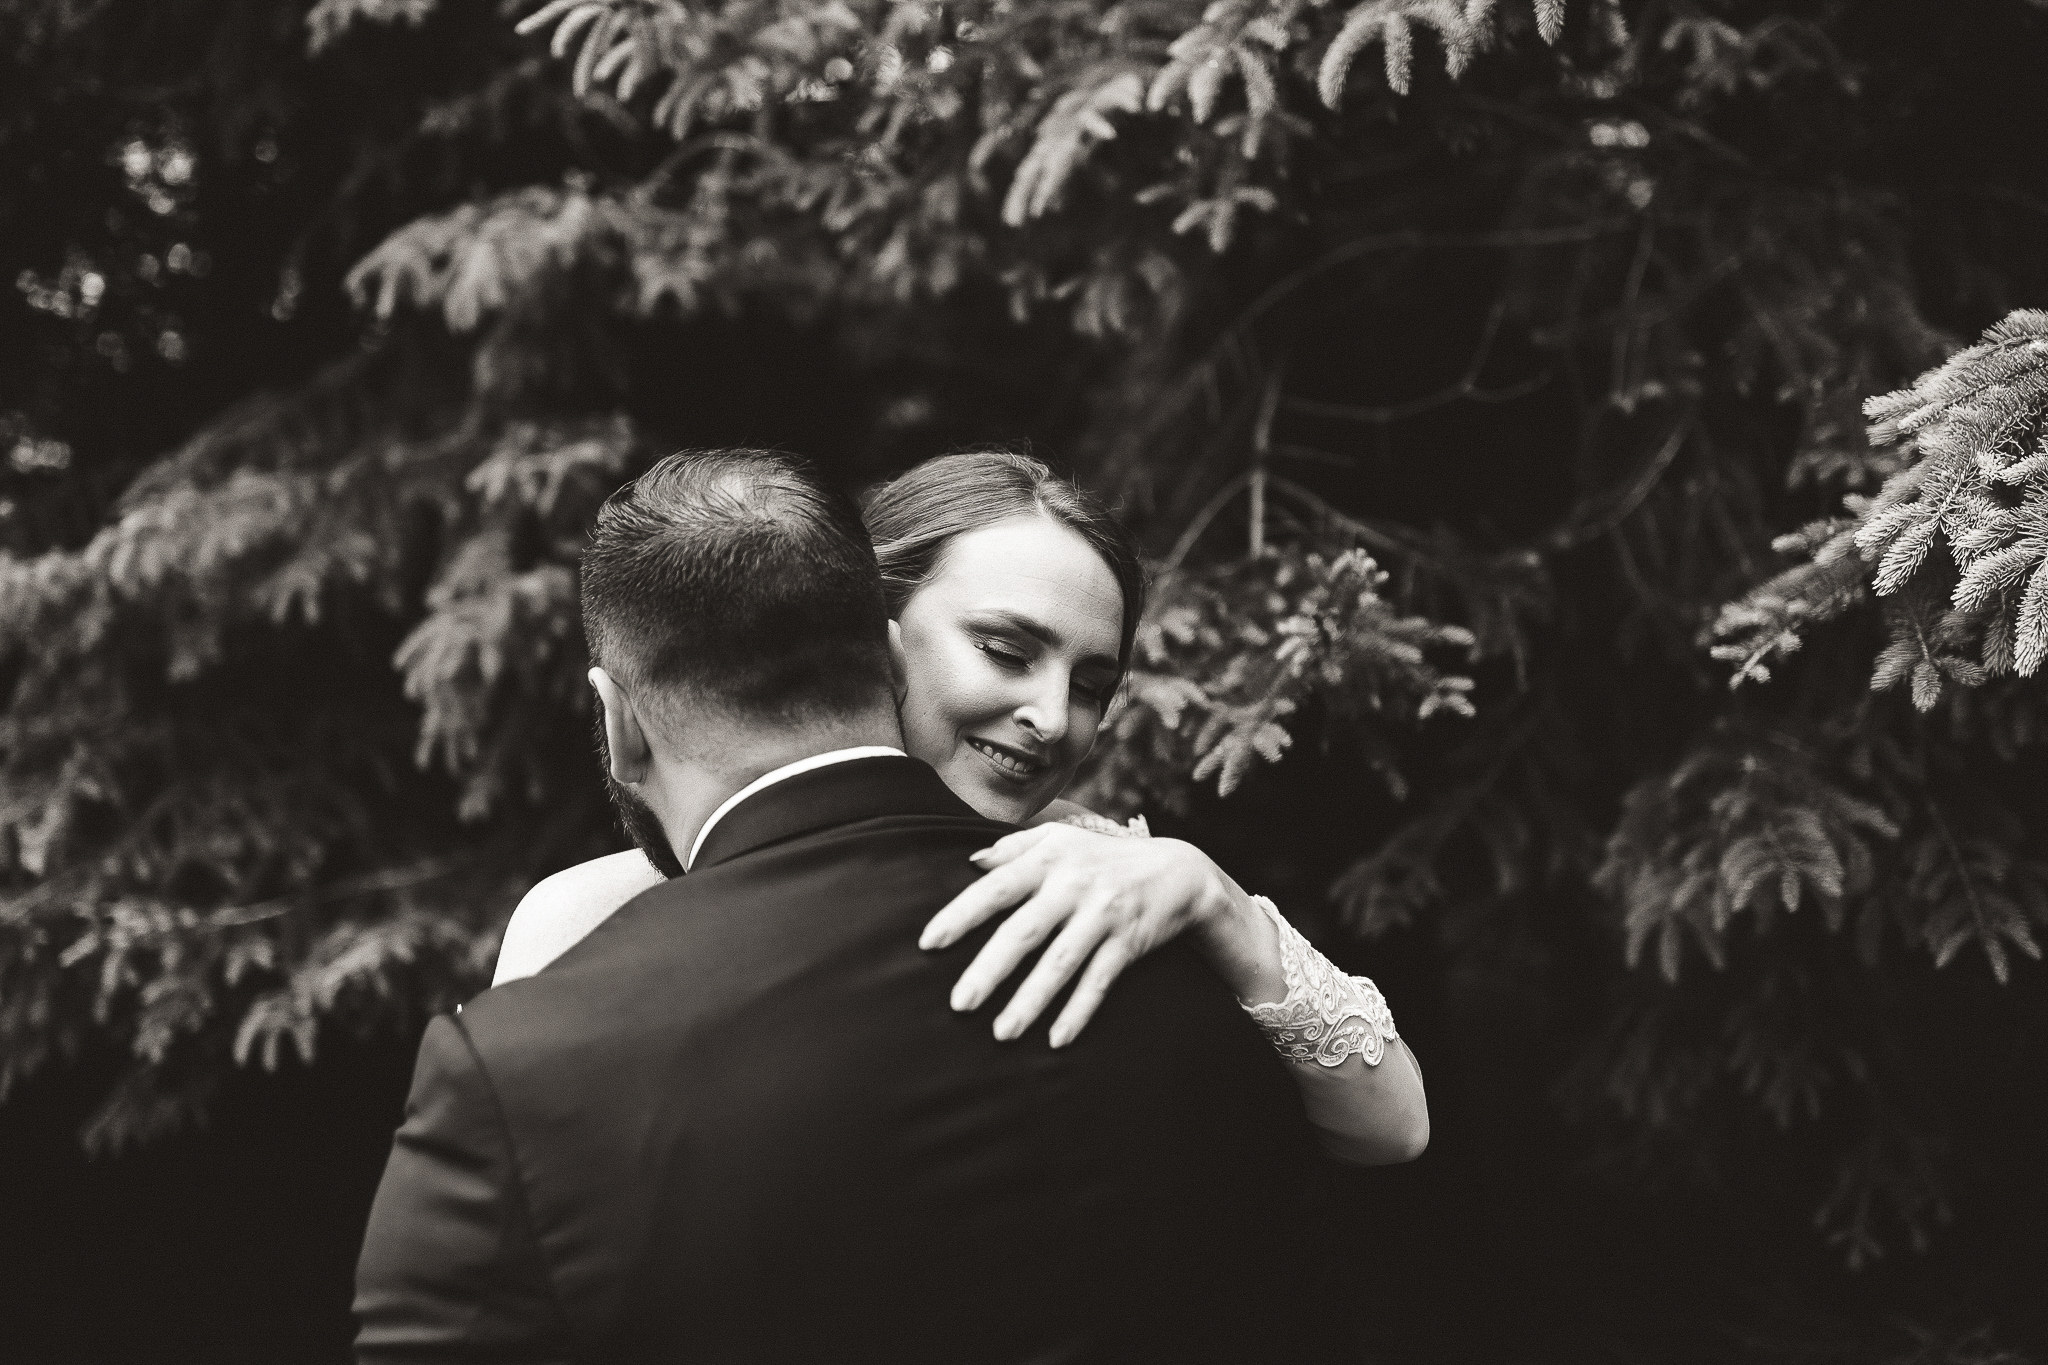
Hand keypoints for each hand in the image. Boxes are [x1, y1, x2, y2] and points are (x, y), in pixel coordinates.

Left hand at [919, 823, 1230, 1046]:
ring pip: (1060, 964)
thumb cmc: (1104, 858)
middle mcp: (1074, 886)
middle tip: (959, 1004)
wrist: (1179, 871)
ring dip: (1030, 1001)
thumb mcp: (1062, 839)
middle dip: (989, 970)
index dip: (961, 914)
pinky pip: (1099, 981)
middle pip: (1024, 932)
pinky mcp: (1128, 943)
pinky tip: (1056, 1040)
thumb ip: (1015, 847)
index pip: (997, 888)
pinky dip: (1078, 1011)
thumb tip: (969, 861)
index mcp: (1050, 859)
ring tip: (1001, 1033)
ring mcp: (1103, 915)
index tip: (930, 943)